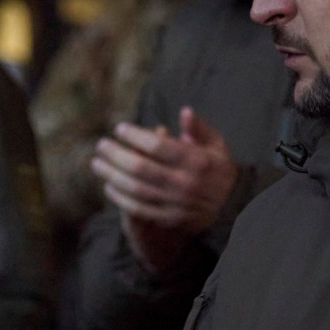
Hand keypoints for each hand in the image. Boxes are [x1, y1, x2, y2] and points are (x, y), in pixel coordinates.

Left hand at [91, 108, 238, 269]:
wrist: (233, 207)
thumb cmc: (219, 169)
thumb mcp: (217, 145)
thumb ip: (199, 129)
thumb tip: (185, 111)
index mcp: (197, 161)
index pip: (158, 146)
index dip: (135, 136)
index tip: (119, 129)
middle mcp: (185, 183)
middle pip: (141, 168)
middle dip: (116, 155)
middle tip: (101, 145)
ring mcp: (176, 203)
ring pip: (136, 189)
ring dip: (112, 176)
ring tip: (96, 164)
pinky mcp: (170, 218)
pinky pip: (139, 209)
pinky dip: (120, 198)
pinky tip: (108, 186)